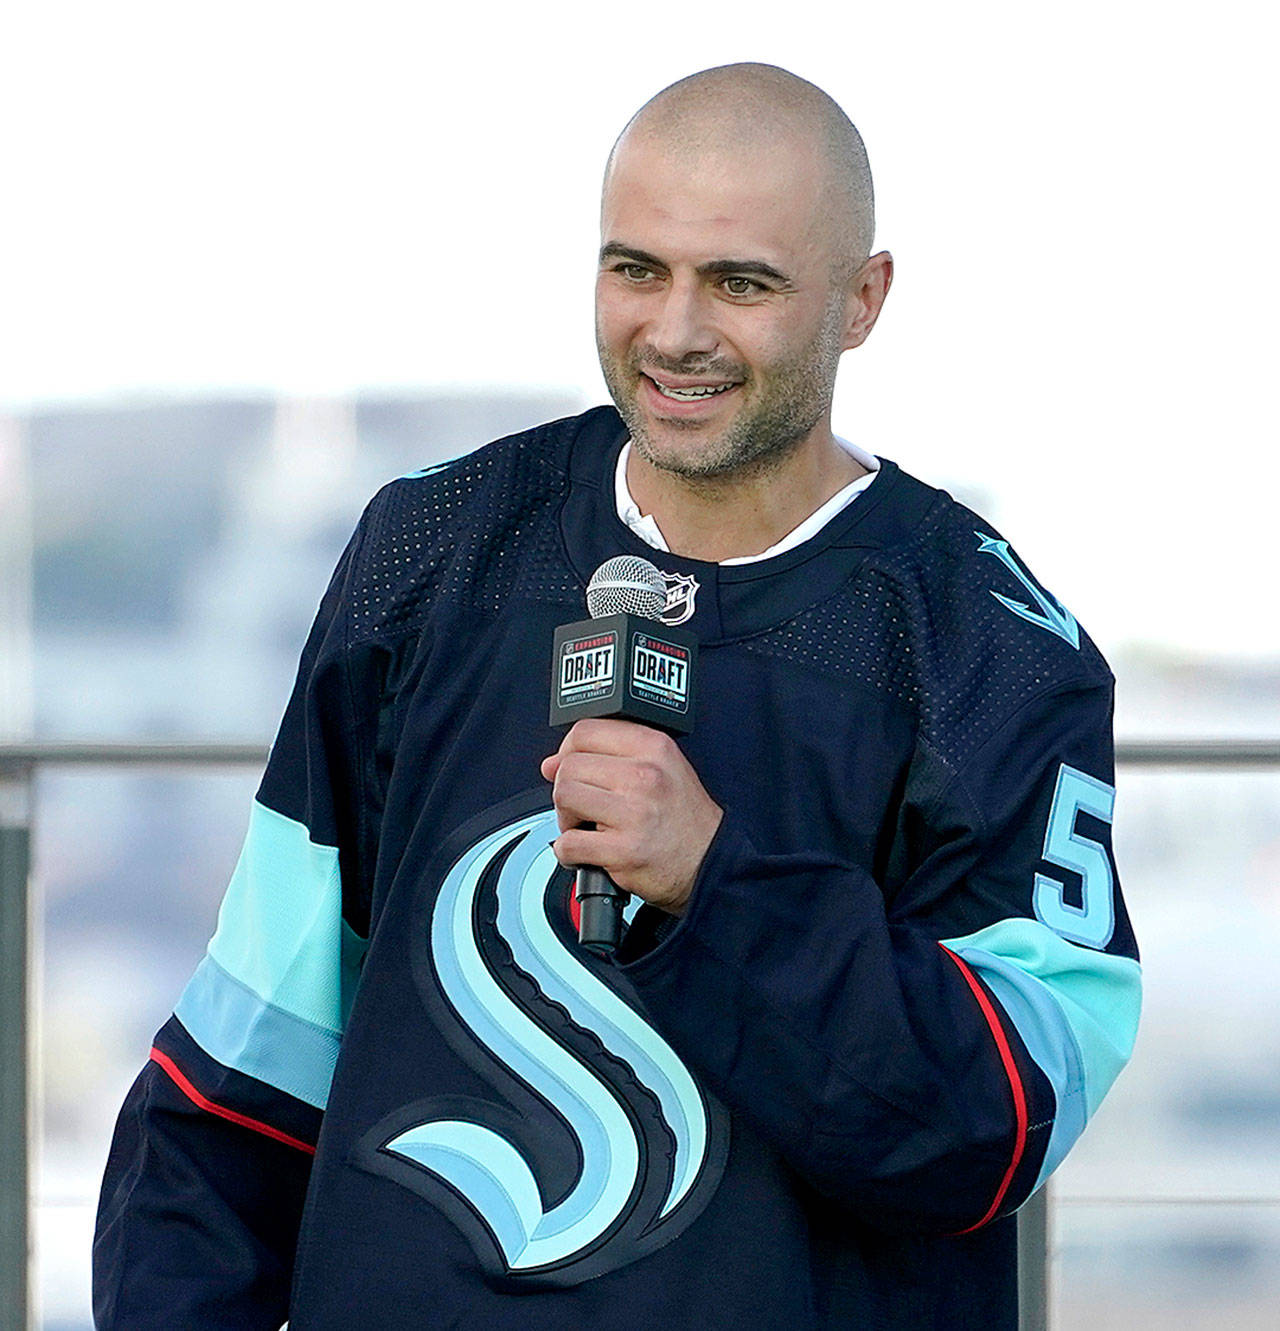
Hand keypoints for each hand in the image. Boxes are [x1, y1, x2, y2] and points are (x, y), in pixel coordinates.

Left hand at [539, 719, 722, 915]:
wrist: (708, 861)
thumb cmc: (683, 817)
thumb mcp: (661, 766)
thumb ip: (610, 756)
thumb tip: (553, 762)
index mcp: (653, 748)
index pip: (586, 731)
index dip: (567, 750)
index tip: (568, 766)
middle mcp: (646, 776)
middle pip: (570, 766)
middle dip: (566, 788)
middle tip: (581, 805)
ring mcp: (635, 813)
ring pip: (565, 798)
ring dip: (566, 818)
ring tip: (585, 826)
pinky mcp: (625, 851)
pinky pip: (569, 844)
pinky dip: (568, 852)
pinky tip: (587, 851)